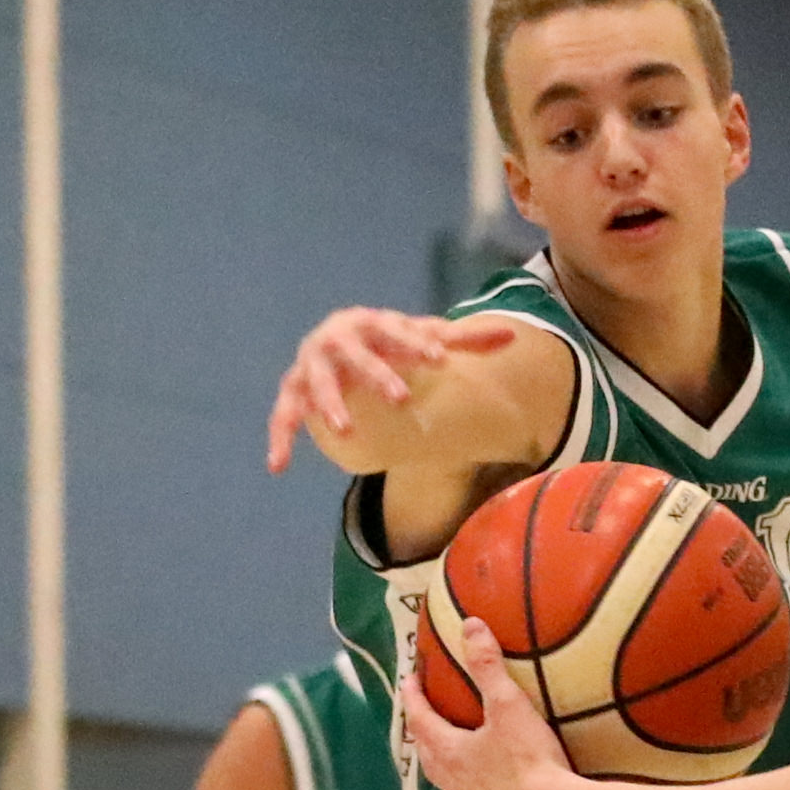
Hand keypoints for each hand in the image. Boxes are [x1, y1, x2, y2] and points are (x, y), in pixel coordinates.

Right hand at [263, 307, 522, 472]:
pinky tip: (278, 466)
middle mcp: (337, 339)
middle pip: (355, 355)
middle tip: (401, 398)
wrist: (341, 338)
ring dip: (328, 404)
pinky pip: (283, 414)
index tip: (439, 360)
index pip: (395, 330)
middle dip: (375, 374)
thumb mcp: (422, 339)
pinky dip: (280, 438)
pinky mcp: (293, 390)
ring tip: (344, 431)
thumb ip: (461, 343)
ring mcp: (311, 364)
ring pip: (316, 383)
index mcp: (372, 322)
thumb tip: (512, 340)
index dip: (414, 344)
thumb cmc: (388, 342)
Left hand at [399, 623, 616, 789]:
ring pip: (448, 783)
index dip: (412, 698)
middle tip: (424, 717)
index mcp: (450, 751)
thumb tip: (470, 626)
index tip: (407, 681)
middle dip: (422, 733)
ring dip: (445, 765)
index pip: (420, 720)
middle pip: (427, 755)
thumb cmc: (528, 760)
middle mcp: (454, 782)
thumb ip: (488, 667)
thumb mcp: (508, 707)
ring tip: (453, 753)